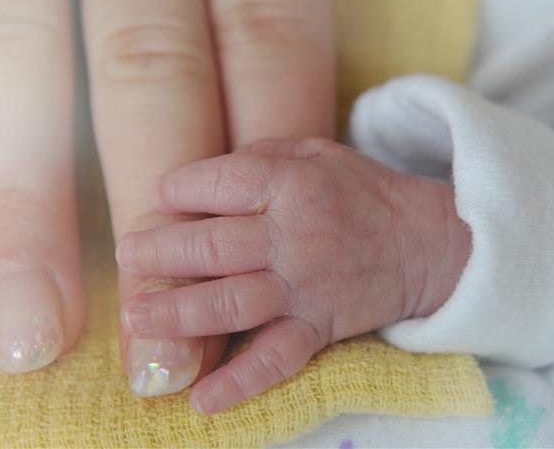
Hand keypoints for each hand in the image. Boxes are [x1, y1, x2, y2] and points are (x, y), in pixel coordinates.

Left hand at [115, 137, 471, 412]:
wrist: (427, 242)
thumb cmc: (357, 192)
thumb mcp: (313, 153)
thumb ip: (256, 158)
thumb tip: (192, 180)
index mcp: (290, 185)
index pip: (220, 183)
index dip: (178, 189)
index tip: (155, 198)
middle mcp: (293, 237)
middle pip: (214, 246)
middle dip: (161, 253)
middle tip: (126, 257)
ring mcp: (305, 287)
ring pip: (232, 303)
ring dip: (179, 314)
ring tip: (134, 316)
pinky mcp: (318, 328)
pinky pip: (277, 359)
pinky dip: (241, 383)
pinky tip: (203, 400)